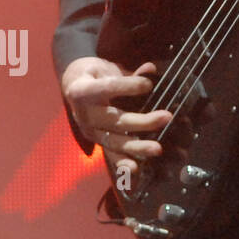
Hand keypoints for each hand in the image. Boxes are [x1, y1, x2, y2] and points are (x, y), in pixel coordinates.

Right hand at [61, 57, 170, 184]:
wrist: (72, 86)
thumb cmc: (94, 74)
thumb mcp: (106, 68)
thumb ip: (128, 72)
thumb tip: (151, 69)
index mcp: (82, 90)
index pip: (106, 88)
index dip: (127, 86)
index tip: (148, 85)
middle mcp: (84, 113)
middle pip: (114, 120)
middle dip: (141, 121)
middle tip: (166, 118)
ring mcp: (89, 130)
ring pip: (113, 140)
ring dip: (137, 146)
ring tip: (157, 149)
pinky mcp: (96, 141)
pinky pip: (110, 153)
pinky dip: (123, 162)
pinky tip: (135, 169)